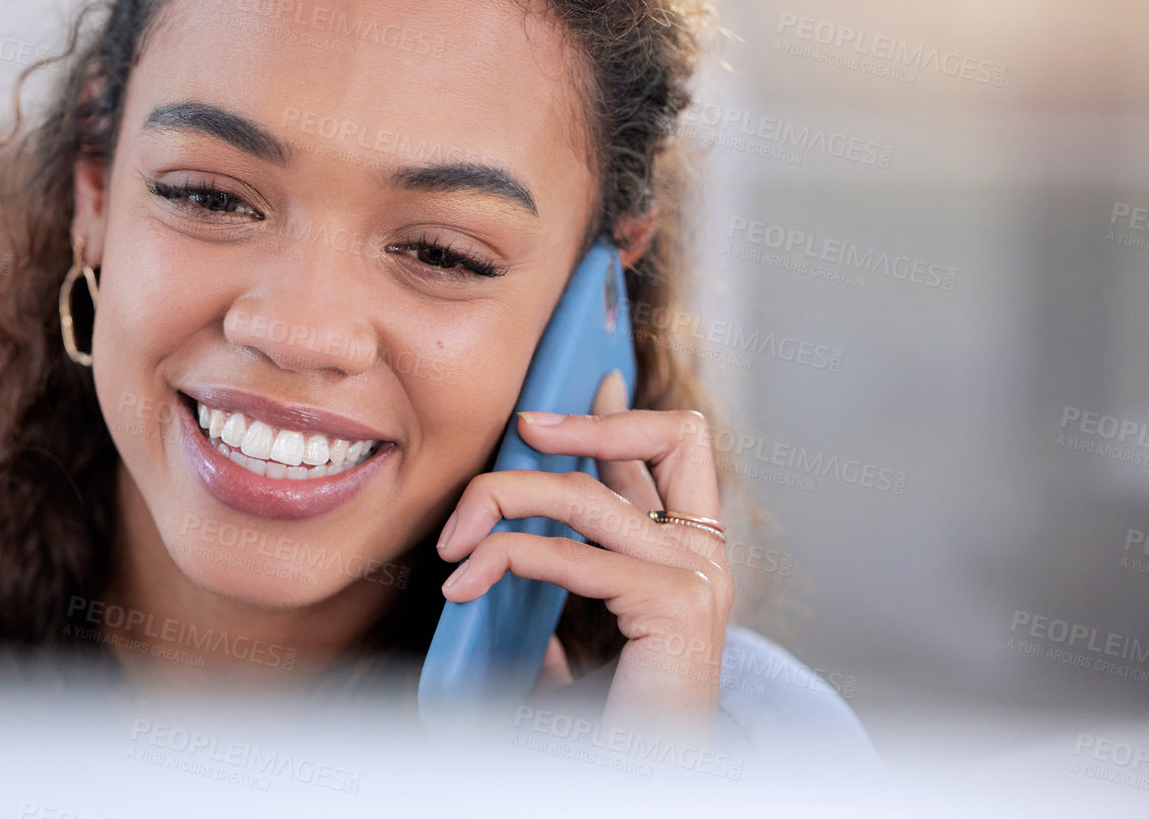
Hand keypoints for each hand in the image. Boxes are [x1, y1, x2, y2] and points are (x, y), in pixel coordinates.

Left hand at [434, 371, 732, 737]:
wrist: (646, 787)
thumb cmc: (615, 729)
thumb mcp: (580, 644)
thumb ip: (563, 602)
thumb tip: (508, 568)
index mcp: (689, 557)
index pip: (668, 450)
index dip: (621, 410)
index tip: (583, 383)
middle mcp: (706, 556)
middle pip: (669, 435)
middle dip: (588, 418)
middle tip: (521, 427)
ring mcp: (696, 576)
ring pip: (586, 493)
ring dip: (504, 497)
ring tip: (455, 538)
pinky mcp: (674, 604)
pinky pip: (568, 553)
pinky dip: (503, 557)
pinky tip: (465, 583)